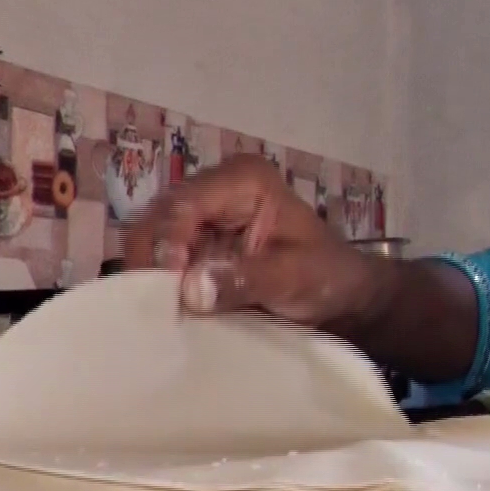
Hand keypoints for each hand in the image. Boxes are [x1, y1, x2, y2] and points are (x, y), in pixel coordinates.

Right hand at [122, 155, 381, 327]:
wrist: (340, 297)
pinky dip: (157, 286)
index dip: (169, 239)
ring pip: (151, 241)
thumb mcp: (294, 277)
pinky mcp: (193, 248)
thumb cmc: (327, 276)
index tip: (170, 281)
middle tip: (151, 304)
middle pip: (158, 217)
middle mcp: (213, 189)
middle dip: (151, 259)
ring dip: (149, 276)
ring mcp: (199, 218)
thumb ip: (245, 280)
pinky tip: (158, 312)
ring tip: (153, 312)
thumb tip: (191, 289)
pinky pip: (160, 263)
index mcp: (244, 179)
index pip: (187, 202)